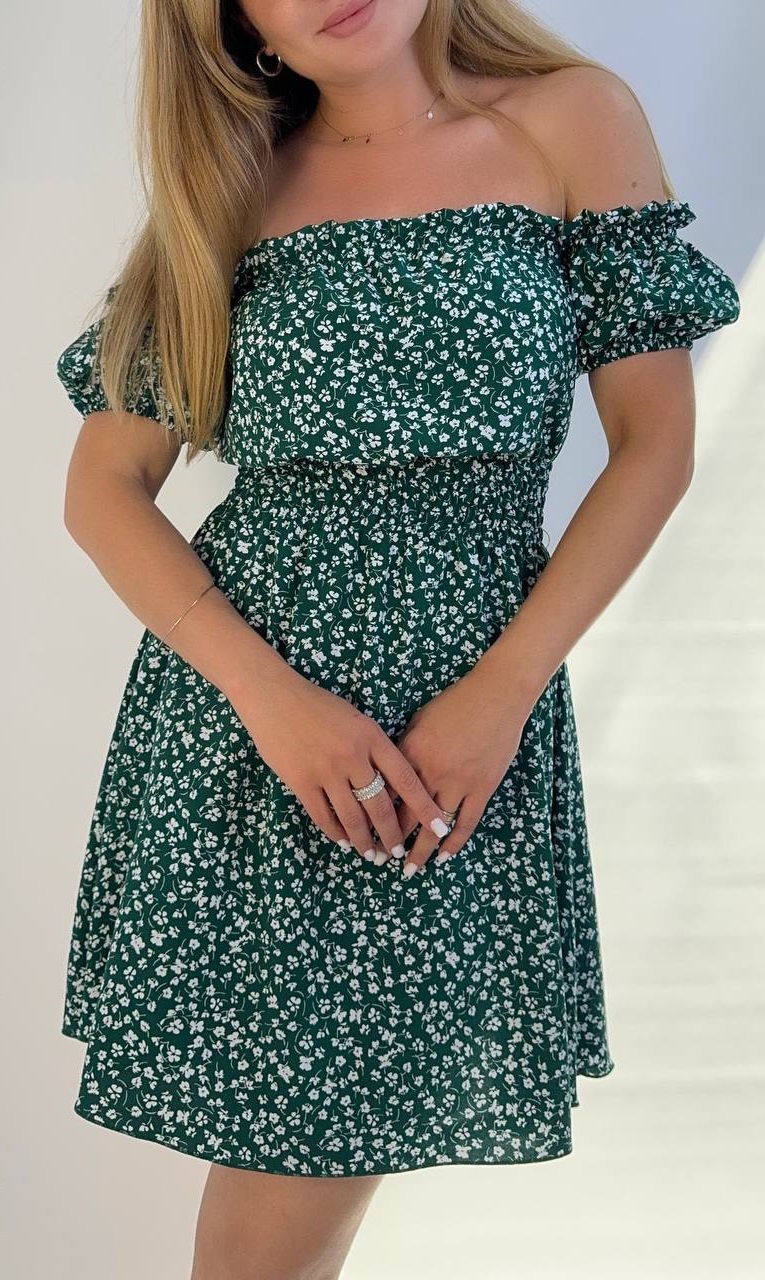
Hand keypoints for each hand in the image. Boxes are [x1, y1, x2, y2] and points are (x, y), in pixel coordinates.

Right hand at [232, 668, 449, 864]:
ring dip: (364, 841)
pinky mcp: (300, 781)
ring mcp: (325, 770)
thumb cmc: (319, 706)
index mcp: (372, 738)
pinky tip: (343, 841)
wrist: (275, 697)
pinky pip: (323, 816)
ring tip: (372, 855)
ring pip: (352, 817)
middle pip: (380, 806)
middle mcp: (352, 756)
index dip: (425, 808)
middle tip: (398, 852)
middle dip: (392, 835)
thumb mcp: (356, 720)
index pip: (406, 780)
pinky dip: (335, 832)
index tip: (439, 828)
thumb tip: (392, 785)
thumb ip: (374, 749)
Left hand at [391, 663, 532, 874]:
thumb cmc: (455, 703)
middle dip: (391, 841)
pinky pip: (467, 822)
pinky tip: (444, 856)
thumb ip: (403, 750)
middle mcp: (431, 772)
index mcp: (410, 753)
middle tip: (378, 859)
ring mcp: (459, 782)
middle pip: (406, 815)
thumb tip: (388, 774)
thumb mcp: (419, 721)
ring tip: (409, 870)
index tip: (362, 833)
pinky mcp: (483, 787)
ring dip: (421, 851)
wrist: (497, 696)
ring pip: (434, 826)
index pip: (385, 793)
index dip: (372, 816)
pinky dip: (455, 842)